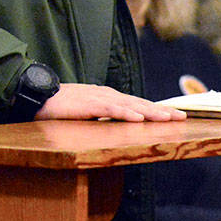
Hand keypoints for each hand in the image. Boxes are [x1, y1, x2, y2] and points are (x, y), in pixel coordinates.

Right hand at [35, 83, 186, 121]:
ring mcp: (98, 98)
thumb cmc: (59, 105)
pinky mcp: (88, 104)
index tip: (173, 115)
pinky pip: (111, 109)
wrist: (39, 95)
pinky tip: (139, 118)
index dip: (155, 109)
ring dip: (151, 112)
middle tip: (182, 117)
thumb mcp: (85, 111)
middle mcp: (106, 95)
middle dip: (161, 110)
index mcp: (106, 96)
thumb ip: (101, 115)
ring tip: (168, 118)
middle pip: (139, 103)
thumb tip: (115, 125)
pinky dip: (126, 113)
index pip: (136, 104)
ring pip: (130, 105)